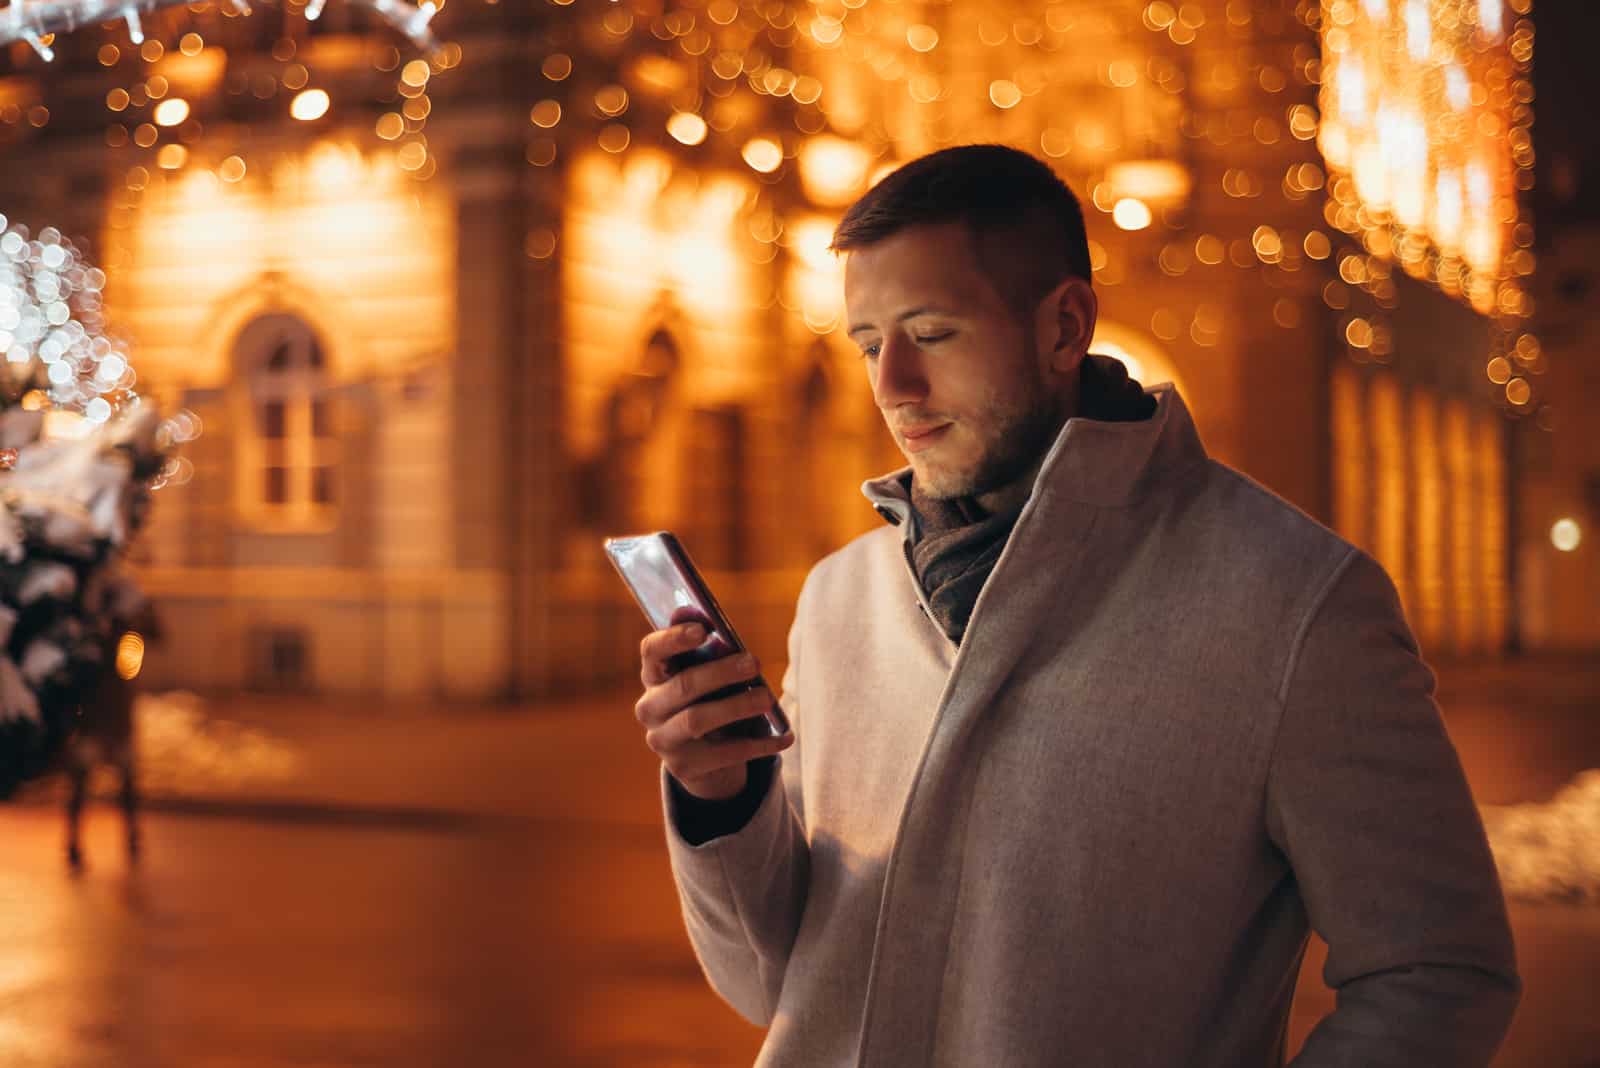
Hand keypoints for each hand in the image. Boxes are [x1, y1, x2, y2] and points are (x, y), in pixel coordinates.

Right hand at [636, 622, 793, 800]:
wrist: (705, 761)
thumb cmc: (710, 703)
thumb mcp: (708, 679)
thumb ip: (709, 654)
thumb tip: (714, 625)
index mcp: (654, 676)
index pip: (652, 651)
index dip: (674, 638)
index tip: (703, 629)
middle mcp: (650, 708)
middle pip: (682, 685)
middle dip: (720, 672)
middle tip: (754, 663)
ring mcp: (663, 741)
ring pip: (697, 720)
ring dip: (736, 706)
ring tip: (767, 698)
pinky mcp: (684, 767)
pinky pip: (725, 753)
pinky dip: (758, 744)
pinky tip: (784, 737)